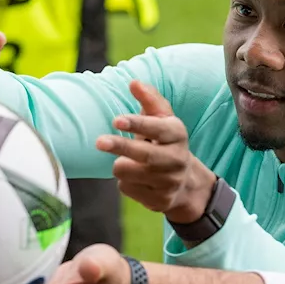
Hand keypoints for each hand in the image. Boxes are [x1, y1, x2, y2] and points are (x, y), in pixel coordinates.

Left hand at [96, 81, 216, 225]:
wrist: (185, 183)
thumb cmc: (165, 143)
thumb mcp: (163, 119)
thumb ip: (149, 99)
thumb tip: (133, 82)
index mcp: (177, 133)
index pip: (156, 128)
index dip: (137, 124)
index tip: (117, 120)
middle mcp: (176, 159)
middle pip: (143, 154)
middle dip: (120, 146)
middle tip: (99, 142)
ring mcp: (169, 182)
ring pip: (128, 172)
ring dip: (121, 165)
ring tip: (130, 162)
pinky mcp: (159, 201)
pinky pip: (127, 188)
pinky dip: (126, 182)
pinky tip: (137, 179)